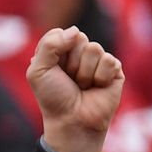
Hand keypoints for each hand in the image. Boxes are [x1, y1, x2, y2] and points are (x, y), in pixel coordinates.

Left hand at [28, 26, 123, 151]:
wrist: (72, 121)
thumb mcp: (38, 71)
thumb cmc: (53, 98)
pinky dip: (99, 77)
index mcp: (58, 51)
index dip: (55, 50)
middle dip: (70, 62)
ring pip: (94, 48)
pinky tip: (96, 88)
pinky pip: (108, 60)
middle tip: (69, 80)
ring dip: (84, 72)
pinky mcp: (114, 68)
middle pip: (79, 38)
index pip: (59, 33)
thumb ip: (49, 45)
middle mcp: (77, 53)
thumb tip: (75, 30)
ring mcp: (97, 60)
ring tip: (82, 86)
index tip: (52, 70)